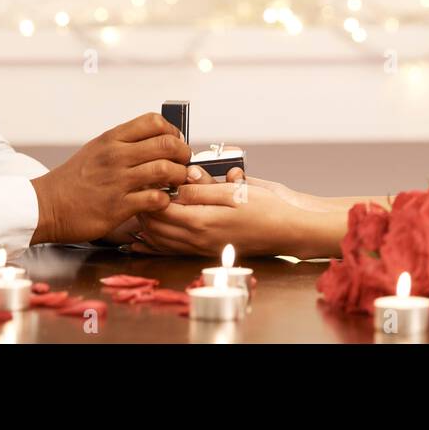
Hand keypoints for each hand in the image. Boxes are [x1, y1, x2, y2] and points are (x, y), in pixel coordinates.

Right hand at [30, 112, 190, 243]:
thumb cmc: (72, 180)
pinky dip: (165, 200)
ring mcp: (118, 181)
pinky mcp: (118, 207)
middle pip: (166, 144)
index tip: (174, 142)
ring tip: (176, 182)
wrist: (46, 205)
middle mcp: (116, 156)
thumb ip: (123, 144)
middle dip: (183, 154)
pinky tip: (161, 201)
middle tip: (182, 162)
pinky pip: (155, 199)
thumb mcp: (96, 150)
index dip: (172, 131)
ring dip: (178, 177)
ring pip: (165, 170)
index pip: (153, 122)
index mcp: (112, 139)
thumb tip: (153, 140)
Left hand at [130, 177, 336, 258]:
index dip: (148, 195)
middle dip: (144, 209)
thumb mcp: (234, 191)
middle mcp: (198, 240)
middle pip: (156, 228)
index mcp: (202, 223)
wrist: (288, 231)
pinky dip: (159, 243)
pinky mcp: (207, 251)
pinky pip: (175, 249)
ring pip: (162, 241)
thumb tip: (179, 183)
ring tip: (141, 207)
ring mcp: (202, 249)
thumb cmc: (267, 209)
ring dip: (148, 226)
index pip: (160, 211)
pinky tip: (148, 238)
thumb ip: (203, 188)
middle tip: (140, 190)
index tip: (144, 178)